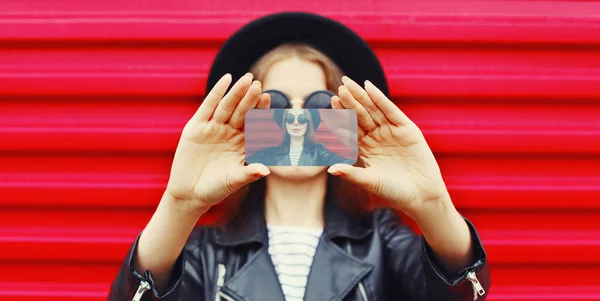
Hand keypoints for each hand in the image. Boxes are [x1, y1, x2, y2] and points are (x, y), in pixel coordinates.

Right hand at [165, 73, 270, 211]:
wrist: (189, 194)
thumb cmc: (215, 189)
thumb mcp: (233, 180)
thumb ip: (248, 173)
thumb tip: (266, 170)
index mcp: (242, 143)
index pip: (254, 124)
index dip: (261, 112)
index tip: (268, 99)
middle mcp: (229, 133)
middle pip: (242, 112)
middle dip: (250, 99)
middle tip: (258, 85)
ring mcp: (213, 128)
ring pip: (227, 107)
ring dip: (236, 93)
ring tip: (246, 79)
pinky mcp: (196, 127)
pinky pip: (208, 107)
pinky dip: (216, 93)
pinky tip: (226, 79)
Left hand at [327, 76, 449, 216]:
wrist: (421, 196)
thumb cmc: (394, 191)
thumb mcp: (370, 181)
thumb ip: (351, 174)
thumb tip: (329, 169)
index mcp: (365, 148)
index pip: (350, 129)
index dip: (341, 117)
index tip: (330, 104)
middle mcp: (377, 137)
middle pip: (361, 116)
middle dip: (350, 102)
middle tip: (338, 88)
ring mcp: (392, 132)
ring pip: (374, 110)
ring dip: (362, 97)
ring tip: (349, 84)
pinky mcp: (407, 130)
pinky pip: (392, 111)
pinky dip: (381, 99)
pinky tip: (369, 87)